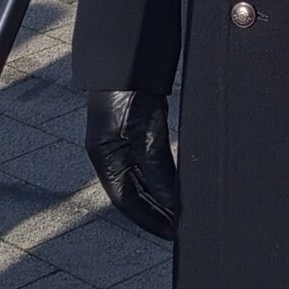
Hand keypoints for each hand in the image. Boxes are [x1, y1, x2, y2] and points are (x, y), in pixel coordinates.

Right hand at [83, 90, 178, 240]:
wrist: (129, 55)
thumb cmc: (128, 93)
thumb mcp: (144, 134)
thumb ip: (157, 168)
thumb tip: (173, 201)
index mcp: (104, 158)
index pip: (126, 201)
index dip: (148, 219)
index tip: (171, 233)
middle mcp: (112, 154)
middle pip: (136, 194)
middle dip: (158, 212)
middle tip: (182, 227)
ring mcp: (125, 143)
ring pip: (145, 180)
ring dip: (163, 196)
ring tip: (184, 211)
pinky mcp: (140, 130)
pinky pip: (153, 163)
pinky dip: (166, 177)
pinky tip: (180, 184)